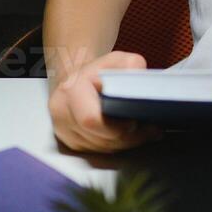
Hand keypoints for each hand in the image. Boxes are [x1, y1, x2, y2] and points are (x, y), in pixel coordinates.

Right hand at [49, 51, 165, 152]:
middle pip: (100, 138)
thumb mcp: (117, 59)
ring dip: (125, 143)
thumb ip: (132, 65)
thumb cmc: (98, 70)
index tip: (136, 120)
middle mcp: (62, 112)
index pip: (92, 120)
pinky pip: (97, 151)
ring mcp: (63, 130)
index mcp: (70, 90)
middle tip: (150, 129)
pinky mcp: (70, 142)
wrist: (77, 80)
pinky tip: (129, 136)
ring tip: (145, 132)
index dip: (117, 126)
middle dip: (128, 137)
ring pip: (101, 148)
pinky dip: (115, 146)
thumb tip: (140, 79)